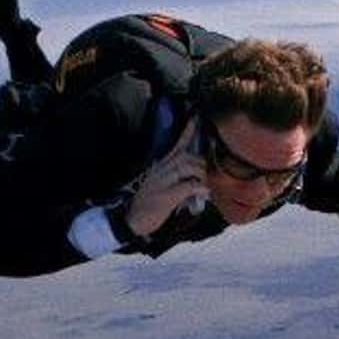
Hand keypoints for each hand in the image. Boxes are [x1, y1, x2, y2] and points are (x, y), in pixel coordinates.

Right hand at [124, 120, 208, 236]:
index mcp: (161, 167)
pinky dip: (198, 187)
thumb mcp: (163, 189)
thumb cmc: (149, 206)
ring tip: (204, 187)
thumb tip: (198, 183)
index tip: (195, 117)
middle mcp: (161, 171)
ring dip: (200, 175)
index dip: (187, 132)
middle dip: (201, 164)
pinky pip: (187, 186)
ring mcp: (162, 182)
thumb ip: (179, 183)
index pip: (177, 145)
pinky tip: (204, 193)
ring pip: (187, 167)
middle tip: (207, 178)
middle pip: (186, 156)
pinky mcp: (166, 196)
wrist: (131, 221)